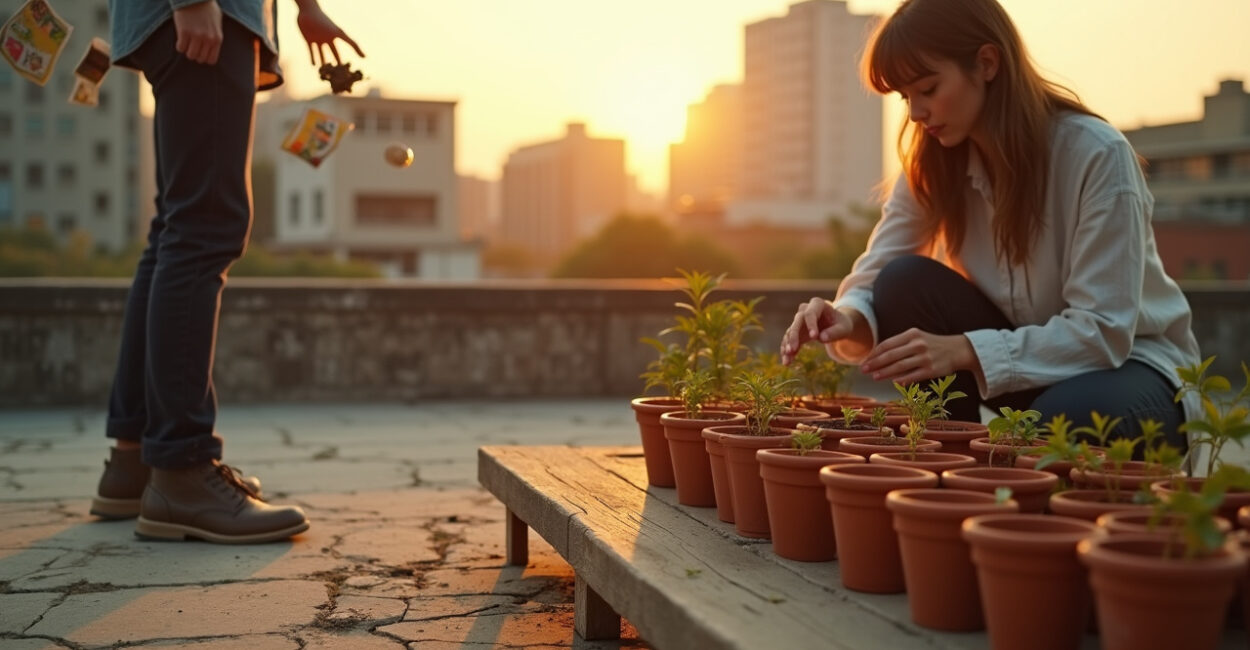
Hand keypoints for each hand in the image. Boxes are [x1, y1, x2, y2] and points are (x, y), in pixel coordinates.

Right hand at [173, 1, 223, 64]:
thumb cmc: (207, 9)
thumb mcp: (218, 23)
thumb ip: (215, 36)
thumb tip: (212, 48)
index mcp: (217, 38)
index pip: (211, 60)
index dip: (204, 58)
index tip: (201, 52)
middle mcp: (208, 39)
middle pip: (200, 59)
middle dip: (195, 54)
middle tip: (192, 47)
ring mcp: (196, 36)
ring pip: (190, 55)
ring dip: (187, 51)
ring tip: (187, 43)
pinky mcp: (184, 32)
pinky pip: (180, 48)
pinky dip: (180, 46)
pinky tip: (181, 39)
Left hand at [296, 2, 364, 65]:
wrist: (308, 13)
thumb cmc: (325, 22)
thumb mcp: (340, 34)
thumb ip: (353, 45)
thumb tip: (365, 57)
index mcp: (336, 36)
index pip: (342, 49)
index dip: (344, 58)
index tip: (347, 68)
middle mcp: (327, 38)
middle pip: (333, 53)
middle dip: (335, 62)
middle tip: (337, 73)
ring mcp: (318, 39)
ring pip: (321, 53)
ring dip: (322, 61)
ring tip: (325, 71)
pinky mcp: (308, 39)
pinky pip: (311, 50)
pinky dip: (312, 57)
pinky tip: (314, 65)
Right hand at [780, 298, 853, 364]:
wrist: (836, 325)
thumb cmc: (841, 324)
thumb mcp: (844, 328)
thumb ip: (835, 332)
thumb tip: (822, 338)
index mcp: (817, 304)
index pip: (810, 313)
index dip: (811, 325)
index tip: (814, 337)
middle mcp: (804, 310)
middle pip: (797, 322)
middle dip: (794, 336)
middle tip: (793, 349)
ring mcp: (798, 321)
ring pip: (790, 332)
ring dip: (787, 346)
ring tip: (787, 360)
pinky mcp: (796, 332)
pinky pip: (789, 341)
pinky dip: (787, 351)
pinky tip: (786, 361)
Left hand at [860, 328, 974, 384]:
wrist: (958, 350)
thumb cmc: (932, 345)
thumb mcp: (917, 338)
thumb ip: (899, 345)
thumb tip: (878, 356)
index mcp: (912, 334)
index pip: (887, 344)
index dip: (874, 353)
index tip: (865, 361)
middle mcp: (917, 344)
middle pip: (891, 355)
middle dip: (875, 363)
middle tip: (863, 370)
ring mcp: (925, 357)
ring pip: (900, 366)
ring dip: (885, 372)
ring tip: (874, 376)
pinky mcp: (932, 370)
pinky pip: (913, 376)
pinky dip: (902, 379)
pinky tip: (893, 382)